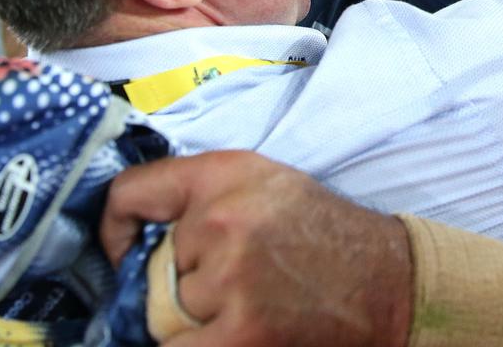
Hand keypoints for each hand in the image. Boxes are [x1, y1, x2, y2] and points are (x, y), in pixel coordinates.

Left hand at [100, 151, 411, 346]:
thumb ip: (198, 197)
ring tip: (249, 306)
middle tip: (233, 281)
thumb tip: (128, 238)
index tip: (125, 252)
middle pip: (151, 267)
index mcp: (225, 174)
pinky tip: (237, 333)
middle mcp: (224, 216)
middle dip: (181, 281)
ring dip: (196, 320)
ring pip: (164, 314)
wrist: (387, 282)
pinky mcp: (240, 331)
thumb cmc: (321, 236)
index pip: (128, 193)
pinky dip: (197, 346)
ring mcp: (230, 276)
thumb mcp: (261, 184)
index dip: (115, 230)